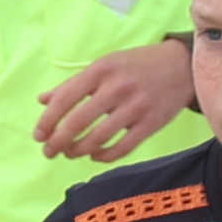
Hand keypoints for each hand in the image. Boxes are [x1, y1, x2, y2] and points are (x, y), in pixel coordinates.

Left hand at [37, 33, 196, 160]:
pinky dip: (104, 156)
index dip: (47, 120)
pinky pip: (122, 148)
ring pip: (98, 138)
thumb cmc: (137, 65)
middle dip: (58, 142)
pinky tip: (94, 155)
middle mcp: (117, 88)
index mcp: (101, 70)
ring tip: (70, 153)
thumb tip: (43, 100)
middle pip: (78, 122)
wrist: (182, 65)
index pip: (65, 99)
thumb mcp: (104, 65)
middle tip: (49, 151)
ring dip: (78, 151)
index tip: (38, 135)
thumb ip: (73, 84)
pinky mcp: (151, 124)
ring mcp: (135, 107)